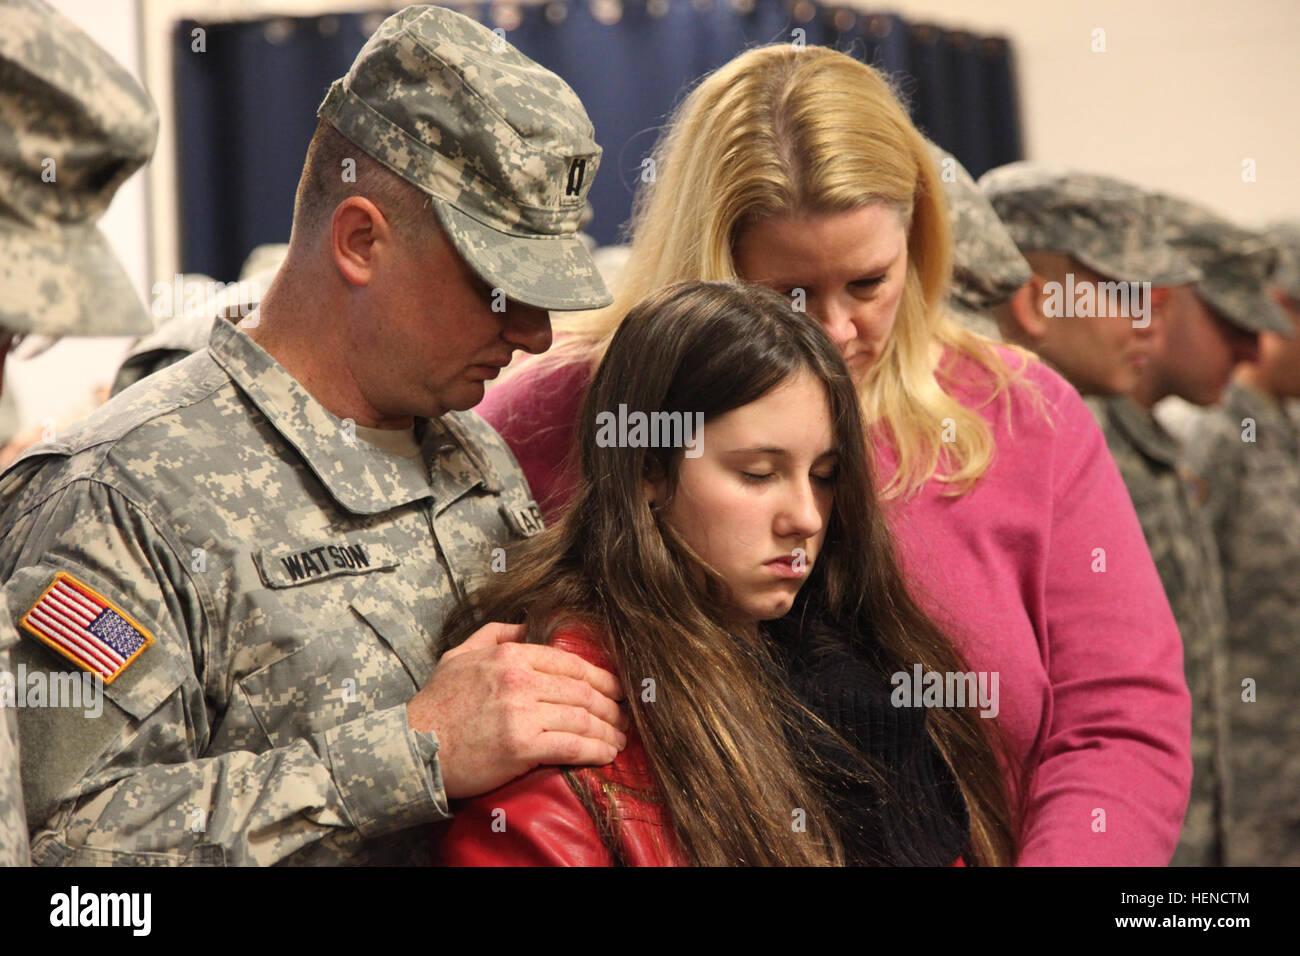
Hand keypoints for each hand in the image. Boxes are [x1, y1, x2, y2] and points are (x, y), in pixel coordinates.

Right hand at [408, 622, 627, 798]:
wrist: (412, 749)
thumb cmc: (435, 706)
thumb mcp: (459, 656)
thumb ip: (494, 634)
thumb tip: (525, 625)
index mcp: (510, 656)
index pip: (569, 663)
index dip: (600, 678)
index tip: (616, 690)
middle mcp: (520, 679)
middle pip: (582, 690)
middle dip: (611, 706)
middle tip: (625, 718)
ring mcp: (522, 711)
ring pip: (582, 718)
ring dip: (608, 731)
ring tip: (620, 740)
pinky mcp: (522, 745)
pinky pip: (572, 745)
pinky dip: (596, 750)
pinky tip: (607, 754)